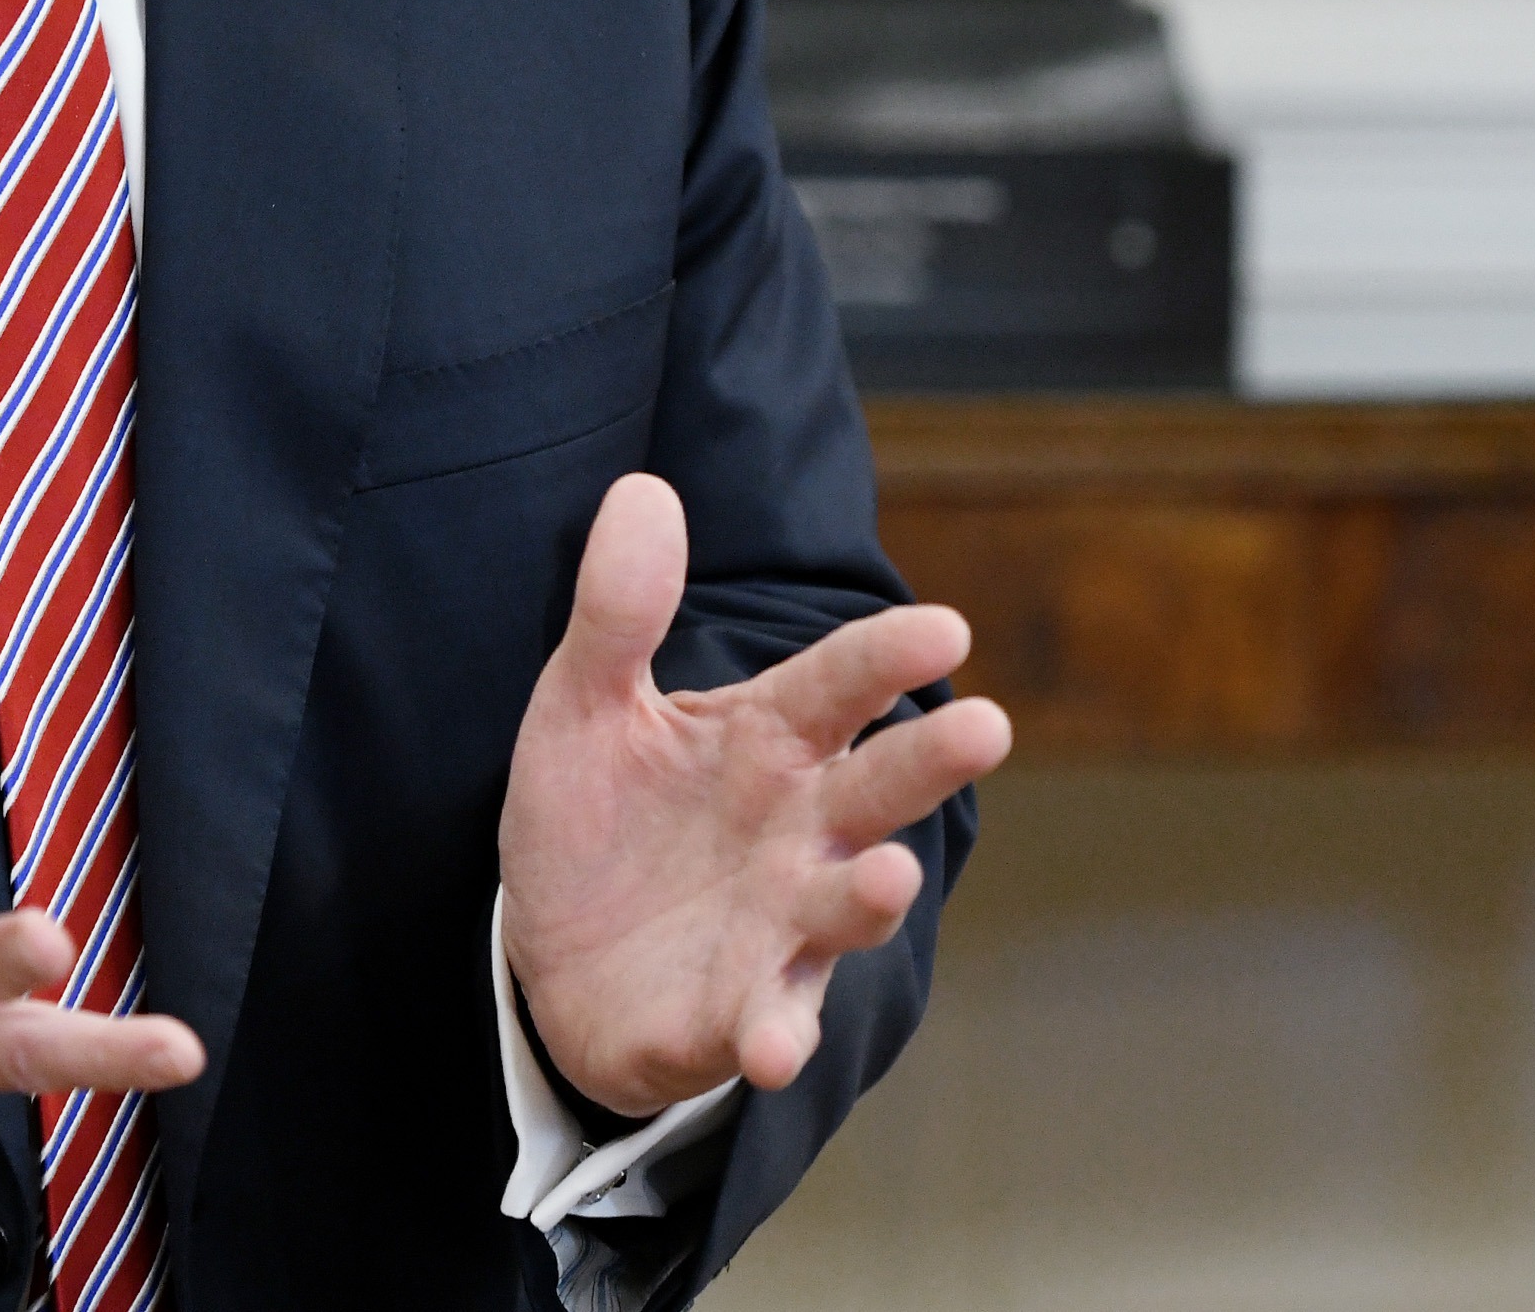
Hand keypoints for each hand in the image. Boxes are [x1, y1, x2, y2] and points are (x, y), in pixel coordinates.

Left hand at [498, 472, 1011, 1117]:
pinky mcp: (738, 1012)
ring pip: (842, 908)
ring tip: (888, 877)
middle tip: (985, 727)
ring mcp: (778, 925)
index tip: (944, 626)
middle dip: (928, 762)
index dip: (885, 655)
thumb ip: (618, 611)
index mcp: (766, 741)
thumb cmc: (596, 819)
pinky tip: (772, 1046)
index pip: (836, 685)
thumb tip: (643, 489)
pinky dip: (775, 1034)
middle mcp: (797, 830)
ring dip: (870, 897)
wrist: (549, 956)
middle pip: (874, 787)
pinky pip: (767, 1022)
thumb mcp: (581, 704)